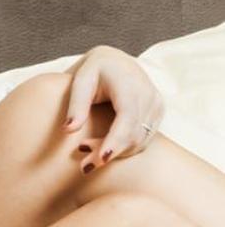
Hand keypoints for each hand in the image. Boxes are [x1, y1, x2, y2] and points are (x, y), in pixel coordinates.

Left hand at [63, 45, 165, 172]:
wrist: (116, 60)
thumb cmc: (94, 69)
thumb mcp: (81, 80)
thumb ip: (76, 105)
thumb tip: (68, 130)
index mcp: (130, 85)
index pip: (127, 118)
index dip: (116, 140)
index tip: (100, 159)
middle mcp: (149, 96)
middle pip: (134, 133)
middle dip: (110, 152)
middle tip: (84, 165)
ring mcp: (157, 106)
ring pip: (141, 140)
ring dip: (117, 153)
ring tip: (89, 157)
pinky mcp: (157, 113)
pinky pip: (144, 138)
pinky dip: (125, 148)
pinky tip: (103, 150)